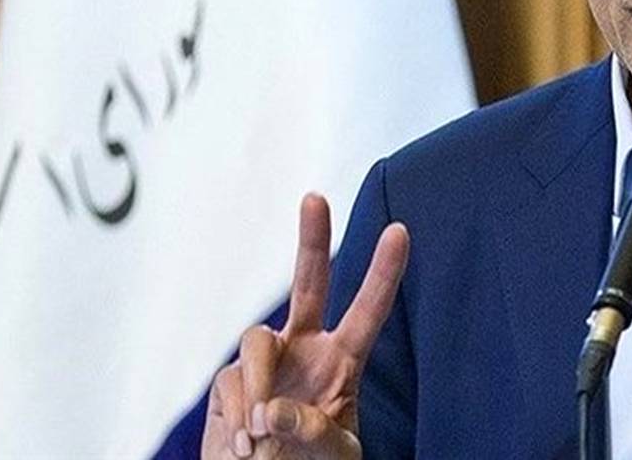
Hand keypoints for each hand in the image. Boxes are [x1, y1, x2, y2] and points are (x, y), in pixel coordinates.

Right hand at [202, 193, 409, 458]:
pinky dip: (238, 416)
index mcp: (343, 360)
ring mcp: (266, 363)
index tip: (401, 231)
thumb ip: (312, 431)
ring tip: (261, 437)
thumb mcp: (333, 453)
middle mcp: (305, 350)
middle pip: (309, 284)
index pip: (369, 310)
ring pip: (255, 341)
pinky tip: (246, 446)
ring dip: (257, 385)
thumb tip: (271, 410)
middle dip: (311, 240)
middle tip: (314, 197)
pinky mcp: (231, 384)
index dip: (384, 272)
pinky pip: (231, 385)